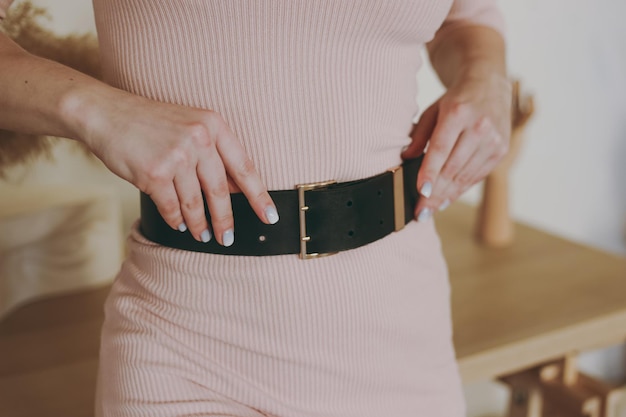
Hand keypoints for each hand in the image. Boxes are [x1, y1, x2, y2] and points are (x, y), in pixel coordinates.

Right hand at [78, 90, 278, 245]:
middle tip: (228, 238)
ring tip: (203, 236)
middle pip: (220, 190)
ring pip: (195, 202)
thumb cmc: (150, 123)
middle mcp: (198, 139)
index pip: (243, 167)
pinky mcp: (154, 173)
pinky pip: (171, 207)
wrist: (106, 113)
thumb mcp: (189, 126)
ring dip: (200, 224)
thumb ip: (212, 154)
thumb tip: (234, 189)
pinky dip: (175, 220)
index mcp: (213, 125)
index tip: (269, 216)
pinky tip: (179, 225)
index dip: (259, 195)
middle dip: (225, 219)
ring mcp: (176, 156)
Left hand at [401, 71, 511, 219]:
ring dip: (446, 196)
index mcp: (458, 113)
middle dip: (435, 193)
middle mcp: (479, 127)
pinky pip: (477, 176)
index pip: (441, 149)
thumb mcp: (432, 110)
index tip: (421, 192)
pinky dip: (460, 190)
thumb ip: (419, 135)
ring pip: (465, 176)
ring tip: (429, 210)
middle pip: (453, 167)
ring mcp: (494, 140)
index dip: (430, 173)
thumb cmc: (455, 100)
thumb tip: (406, 158)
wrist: (489, 84)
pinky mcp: (501, 150)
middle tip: (419, 212)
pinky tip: (446, 200)